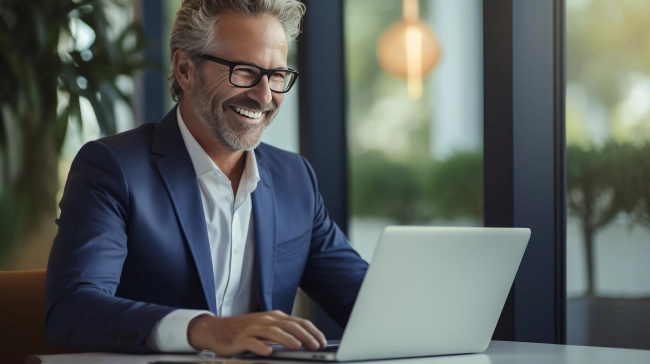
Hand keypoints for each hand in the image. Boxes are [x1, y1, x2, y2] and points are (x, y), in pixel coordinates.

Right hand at [187, 310, 327, 355]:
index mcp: (274, 317)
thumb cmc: (243, 330)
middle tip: (316, 345)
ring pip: (272, 332)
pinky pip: (252, 342)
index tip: (322, 341)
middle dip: (305, 335)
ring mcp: (252, 329)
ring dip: (286, 339)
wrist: (216, 329)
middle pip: (288, 325)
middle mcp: (265, 320)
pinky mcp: (240, 338)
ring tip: (297, 346)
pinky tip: (268, 352)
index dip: (312, 331)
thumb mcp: (265, 327)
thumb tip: (304, 340)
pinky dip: (261, 346)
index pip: (298, 322)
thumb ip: (282, 331)